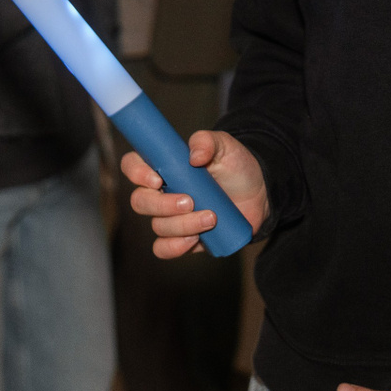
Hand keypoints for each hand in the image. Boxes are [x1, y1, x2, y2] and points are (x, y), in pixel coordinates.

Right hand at [121, 129, 268, 257]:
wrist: (258, 193)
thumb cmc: (236, 166)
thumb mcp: (225, 146)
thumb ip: (207, 141)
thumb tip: (193, 156)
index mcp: (163, 165)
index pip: (132, 165)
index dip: (136, 172)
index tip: (158, 179)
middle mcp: (161, 192)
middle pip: (140, 202)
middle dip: (162, 205)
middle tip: (190, 202)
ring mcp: (170, 217)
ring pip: (157, 226)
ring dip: (182, 225)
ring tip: (211, 218)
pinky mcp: (183, 237)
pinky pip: (164, 248)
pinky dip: (174, 247)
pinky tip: (194, 239)